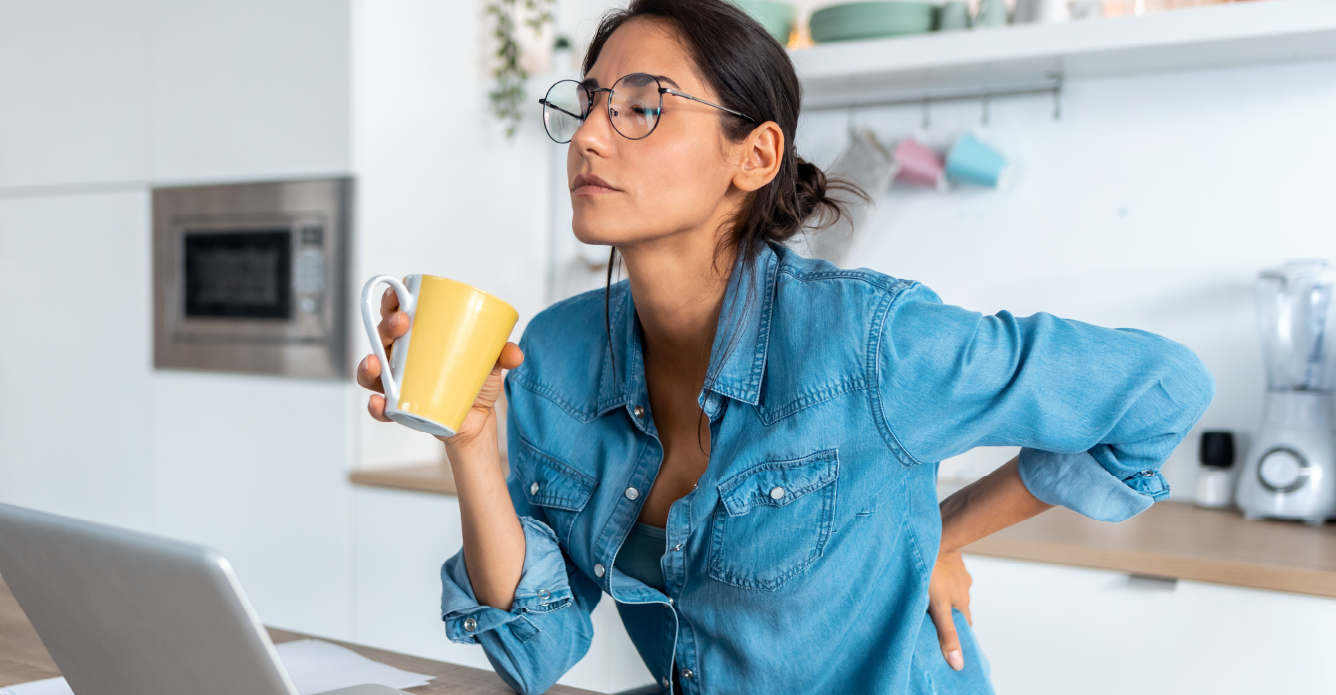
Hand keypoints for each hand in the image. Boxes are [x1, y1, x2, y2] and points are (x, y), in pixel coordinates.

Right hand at [355, 287, 523, 445]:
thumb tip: (514, 353)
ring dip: (369, 366)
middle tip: (401, 323)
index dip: (392, 299)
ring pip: (372, 371)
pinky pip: (380, 407)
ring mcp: (397, 382)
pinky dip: (376, 405)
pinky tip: (379, 402)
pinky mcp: (400, 408)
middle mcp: (401, 356)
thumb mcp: (491, 364)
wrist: (477, 422)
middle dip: (385, 326)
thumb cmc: (475, 381)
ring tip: (376, 364)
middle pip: (382, 336)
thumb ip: (502, 355)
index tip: (399, 292)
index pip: (398, 311)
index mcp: (419, 336)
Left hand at [927, 549, 971, 671]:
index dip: (958, 634)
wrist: (935, 535)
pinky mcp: (948, 557)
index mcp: (963, 602)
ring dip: (941, 592)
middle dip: (946, 613)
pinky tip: (925, 575)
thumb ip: (946, 634)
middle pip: (957, 606)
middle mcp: (964, 587)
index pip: (964, 625)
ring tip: (924, 595)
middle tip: (930, 618)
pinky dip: (937, 575)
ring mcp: (957, 571)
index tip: (949, 641)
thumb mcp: (938, 607)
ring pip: (950, 587)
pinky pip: (944, 571)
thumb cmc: (933, 570)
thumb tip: (957, 664)